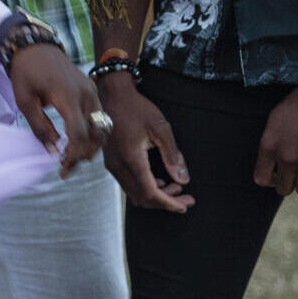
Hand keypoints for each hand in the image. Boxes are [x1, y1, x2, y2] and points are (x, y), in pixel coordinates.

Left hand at [7, 42, 105, 176]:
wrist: (35, 46)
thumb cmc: (26, 72)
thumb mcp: (24, 100)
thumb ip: (39, 127)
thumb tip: (52, 151)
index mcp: (68, 96)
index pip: (80, 135)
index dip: (73, 155)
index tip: (62, 167)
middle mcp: (86, 94)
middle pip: (95, 135)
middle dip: (83, 155)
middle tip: (66, 167)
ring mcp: (92, 91)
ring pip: (101, 128)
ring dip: (90, 146)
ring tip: (71, 157)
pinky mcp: (92, 91)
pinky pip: (99, 118)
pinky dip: (92, 133)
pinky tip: (76, 142)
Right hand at [97, 74, 192, 211]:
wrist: (112, 95)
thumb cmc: (136, 108)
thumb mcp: (160, 128)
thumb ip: (172, 155)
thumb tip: (183, 179)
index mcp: (131, 159)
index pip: (151, 192)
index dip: (170, 203)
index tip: (186, 204)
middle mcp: (118, 166)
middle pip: (142, 198)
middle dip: (165, 202)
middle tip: (185, 198)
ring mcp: (112, 165)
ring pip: (135, 193)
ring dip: (156, 195)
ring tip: (175, 187)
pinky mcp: (111, 162)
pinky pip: (128, 184)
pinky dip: (145, 187)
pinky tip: (159, 179)